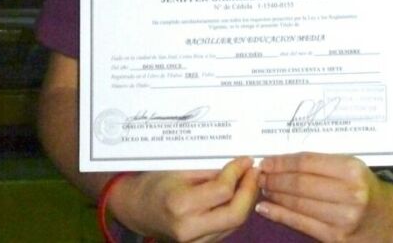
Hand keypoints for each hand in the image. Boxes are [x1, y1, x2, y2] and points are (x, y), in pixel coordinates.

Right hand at [110, 156, 259, 241]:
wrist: (137, 208)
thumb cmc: (156, 182)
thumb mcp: (179, 168)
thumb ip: (209, 170)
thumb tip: (238, 165)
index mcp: (180, 205)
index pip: (223, 191)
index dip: (238, 173)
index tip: (246, 160)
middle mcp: (189, 229)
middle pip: (235, 214)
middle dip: (250, 190)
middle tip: (255, 171)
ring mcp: (194, 242)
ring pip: (234, 224)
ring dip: (246, 201)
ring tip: (248, 180)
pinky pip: (226, 229)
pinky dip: (235, 211)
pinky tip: (237, 195)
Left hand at [256, 152, 392, 241]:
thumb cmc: (367, 187)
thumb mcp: (352, 166)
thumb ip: (322, 163)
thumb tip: (282, 162)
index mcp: (352, 170)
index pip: (307, 163)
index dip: (282, 162)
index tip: (266, 161)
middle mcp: (349, 194)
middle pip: (300, 184)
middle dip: (275, 179)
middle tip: (260, 175)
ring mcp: (343, 219)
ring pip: (298, 204)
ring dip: (275, 196)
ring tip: (262, 188)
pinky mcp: (337, 239)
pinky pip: (301, 224)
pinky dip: (280, 215)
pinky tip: (266, 208)